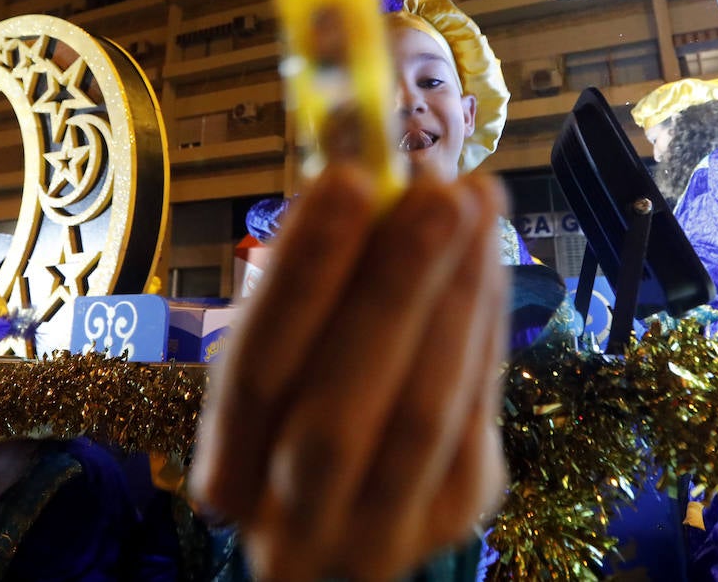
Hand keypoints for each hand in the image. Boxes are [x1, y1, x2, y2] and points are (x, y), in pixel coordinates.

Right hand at [189, 165, 509, 581]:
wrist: (348, 539)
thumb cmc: (301, 424)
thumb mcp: (284, 374)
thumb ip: (312, 301)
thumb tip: (370, 177)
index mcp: (230, 478)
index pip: (254, 376)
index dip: (301, 279)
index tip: (346, 179)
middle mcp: (298, 523)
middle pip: (336, 411)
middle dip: (391, 290)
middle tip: (435, 190)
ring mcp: (382, 530)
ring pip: (422, 416)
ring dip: (456, 300)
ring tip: (476, 202)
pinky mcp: (455, 514)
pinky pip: (476, 412)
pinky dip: (483, 323)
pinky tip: (486, 251)